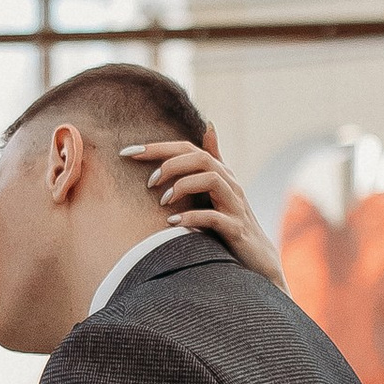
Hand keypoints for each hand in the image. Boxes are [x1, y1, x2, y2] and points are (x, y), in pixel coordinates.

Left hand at [123, 136, 285, 294]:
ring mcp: (234, 206)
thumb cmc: (231, 221)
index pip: (188, 149)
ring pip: (211, 180)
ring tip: (163, 201)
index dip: (157, 148)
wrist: (256, 257)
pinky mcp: (236, 229)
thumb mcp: (221, 188)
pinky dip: (192, 217)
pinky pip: (214, 217)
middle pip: (200, 158)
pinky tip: (173, 223)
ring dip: (182, 186)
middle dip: (170, 165)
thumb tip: (209, 127)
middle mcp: (230, 184)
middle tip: (149, 182)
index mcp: (221, 173)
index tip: (127, 153)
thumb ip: (213, 159)